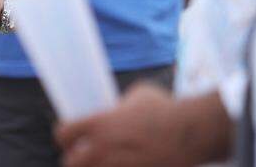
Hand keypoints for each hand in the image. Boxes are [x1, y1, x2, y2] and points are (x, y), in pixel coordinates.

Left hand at [55, 84, 210, 166]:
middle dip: (74, 160)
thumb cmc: (165, 109)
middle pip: (71, 163)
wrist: (192, 132)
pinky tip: (125, 165)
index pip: (63, 134)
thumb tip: (115, 111)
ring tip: (102, 163)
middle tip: (82, 157)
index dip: (64, 137)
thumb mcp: (136, 96)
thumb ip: (118, 108)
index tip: (70, 139)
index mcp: (99, 124)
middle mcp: (104, 148)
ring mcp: (120, 166)